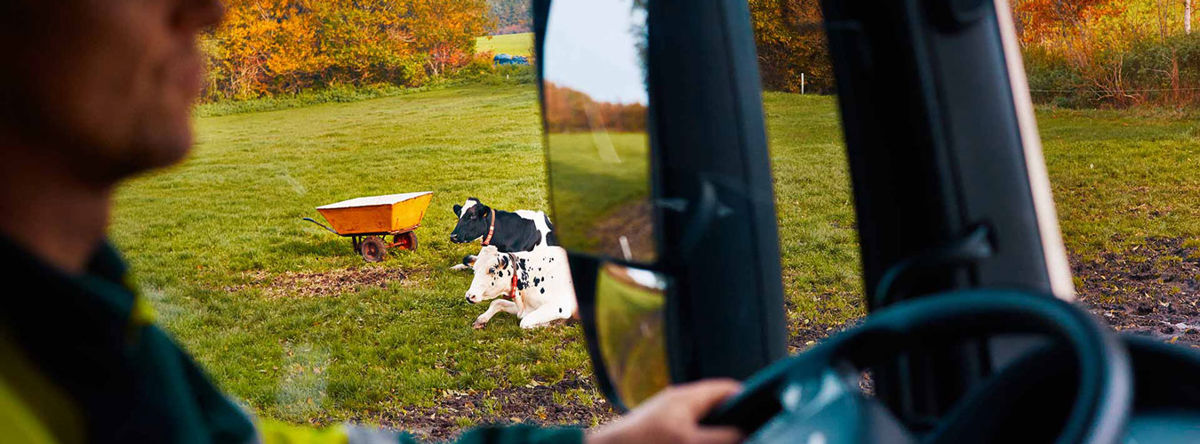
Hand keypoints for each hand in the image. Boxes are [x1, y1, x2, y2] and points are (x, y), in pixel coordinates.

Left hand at [587, 379, 743, 443]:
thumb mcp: (688, 443)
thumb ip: (721, 438)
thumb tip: (746, 434)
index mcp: (688, 397)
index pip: (729, 389)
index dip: (752, 400)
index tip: (770, 415)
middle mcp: (679, 404)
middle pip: (719, 407)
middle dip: (737, 421)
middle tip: (756, 433)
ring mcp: (669, 418)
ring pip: (704, 423)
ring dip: (718, 433)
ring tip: (735, 440)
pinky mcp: (660, 433)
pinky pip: (690, 433)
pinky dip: (701, 439)